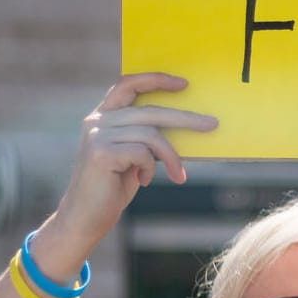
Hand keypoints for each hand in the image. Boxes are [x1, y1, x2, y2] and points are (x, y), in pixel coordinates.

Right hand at [49, 73, 217, 254]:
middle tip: (211, 125)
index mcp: (103, 116)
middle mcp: (97, 121)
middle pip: (149, 110)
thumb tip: (187, 126)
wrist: (86, 217)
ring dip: (171, 156)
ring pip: (150, 134)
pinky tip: (143, 181)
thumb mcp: (133, 157)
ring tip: (178, 174)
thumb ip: (145, 137)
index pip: (128, 84)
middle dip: (185, 118)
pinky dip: (151, 168)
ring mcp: (97, 135)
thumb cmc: (113, 187)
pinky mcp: (101, 152)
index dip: (155, 80)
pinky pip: (143, 153)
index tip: (184, 84)